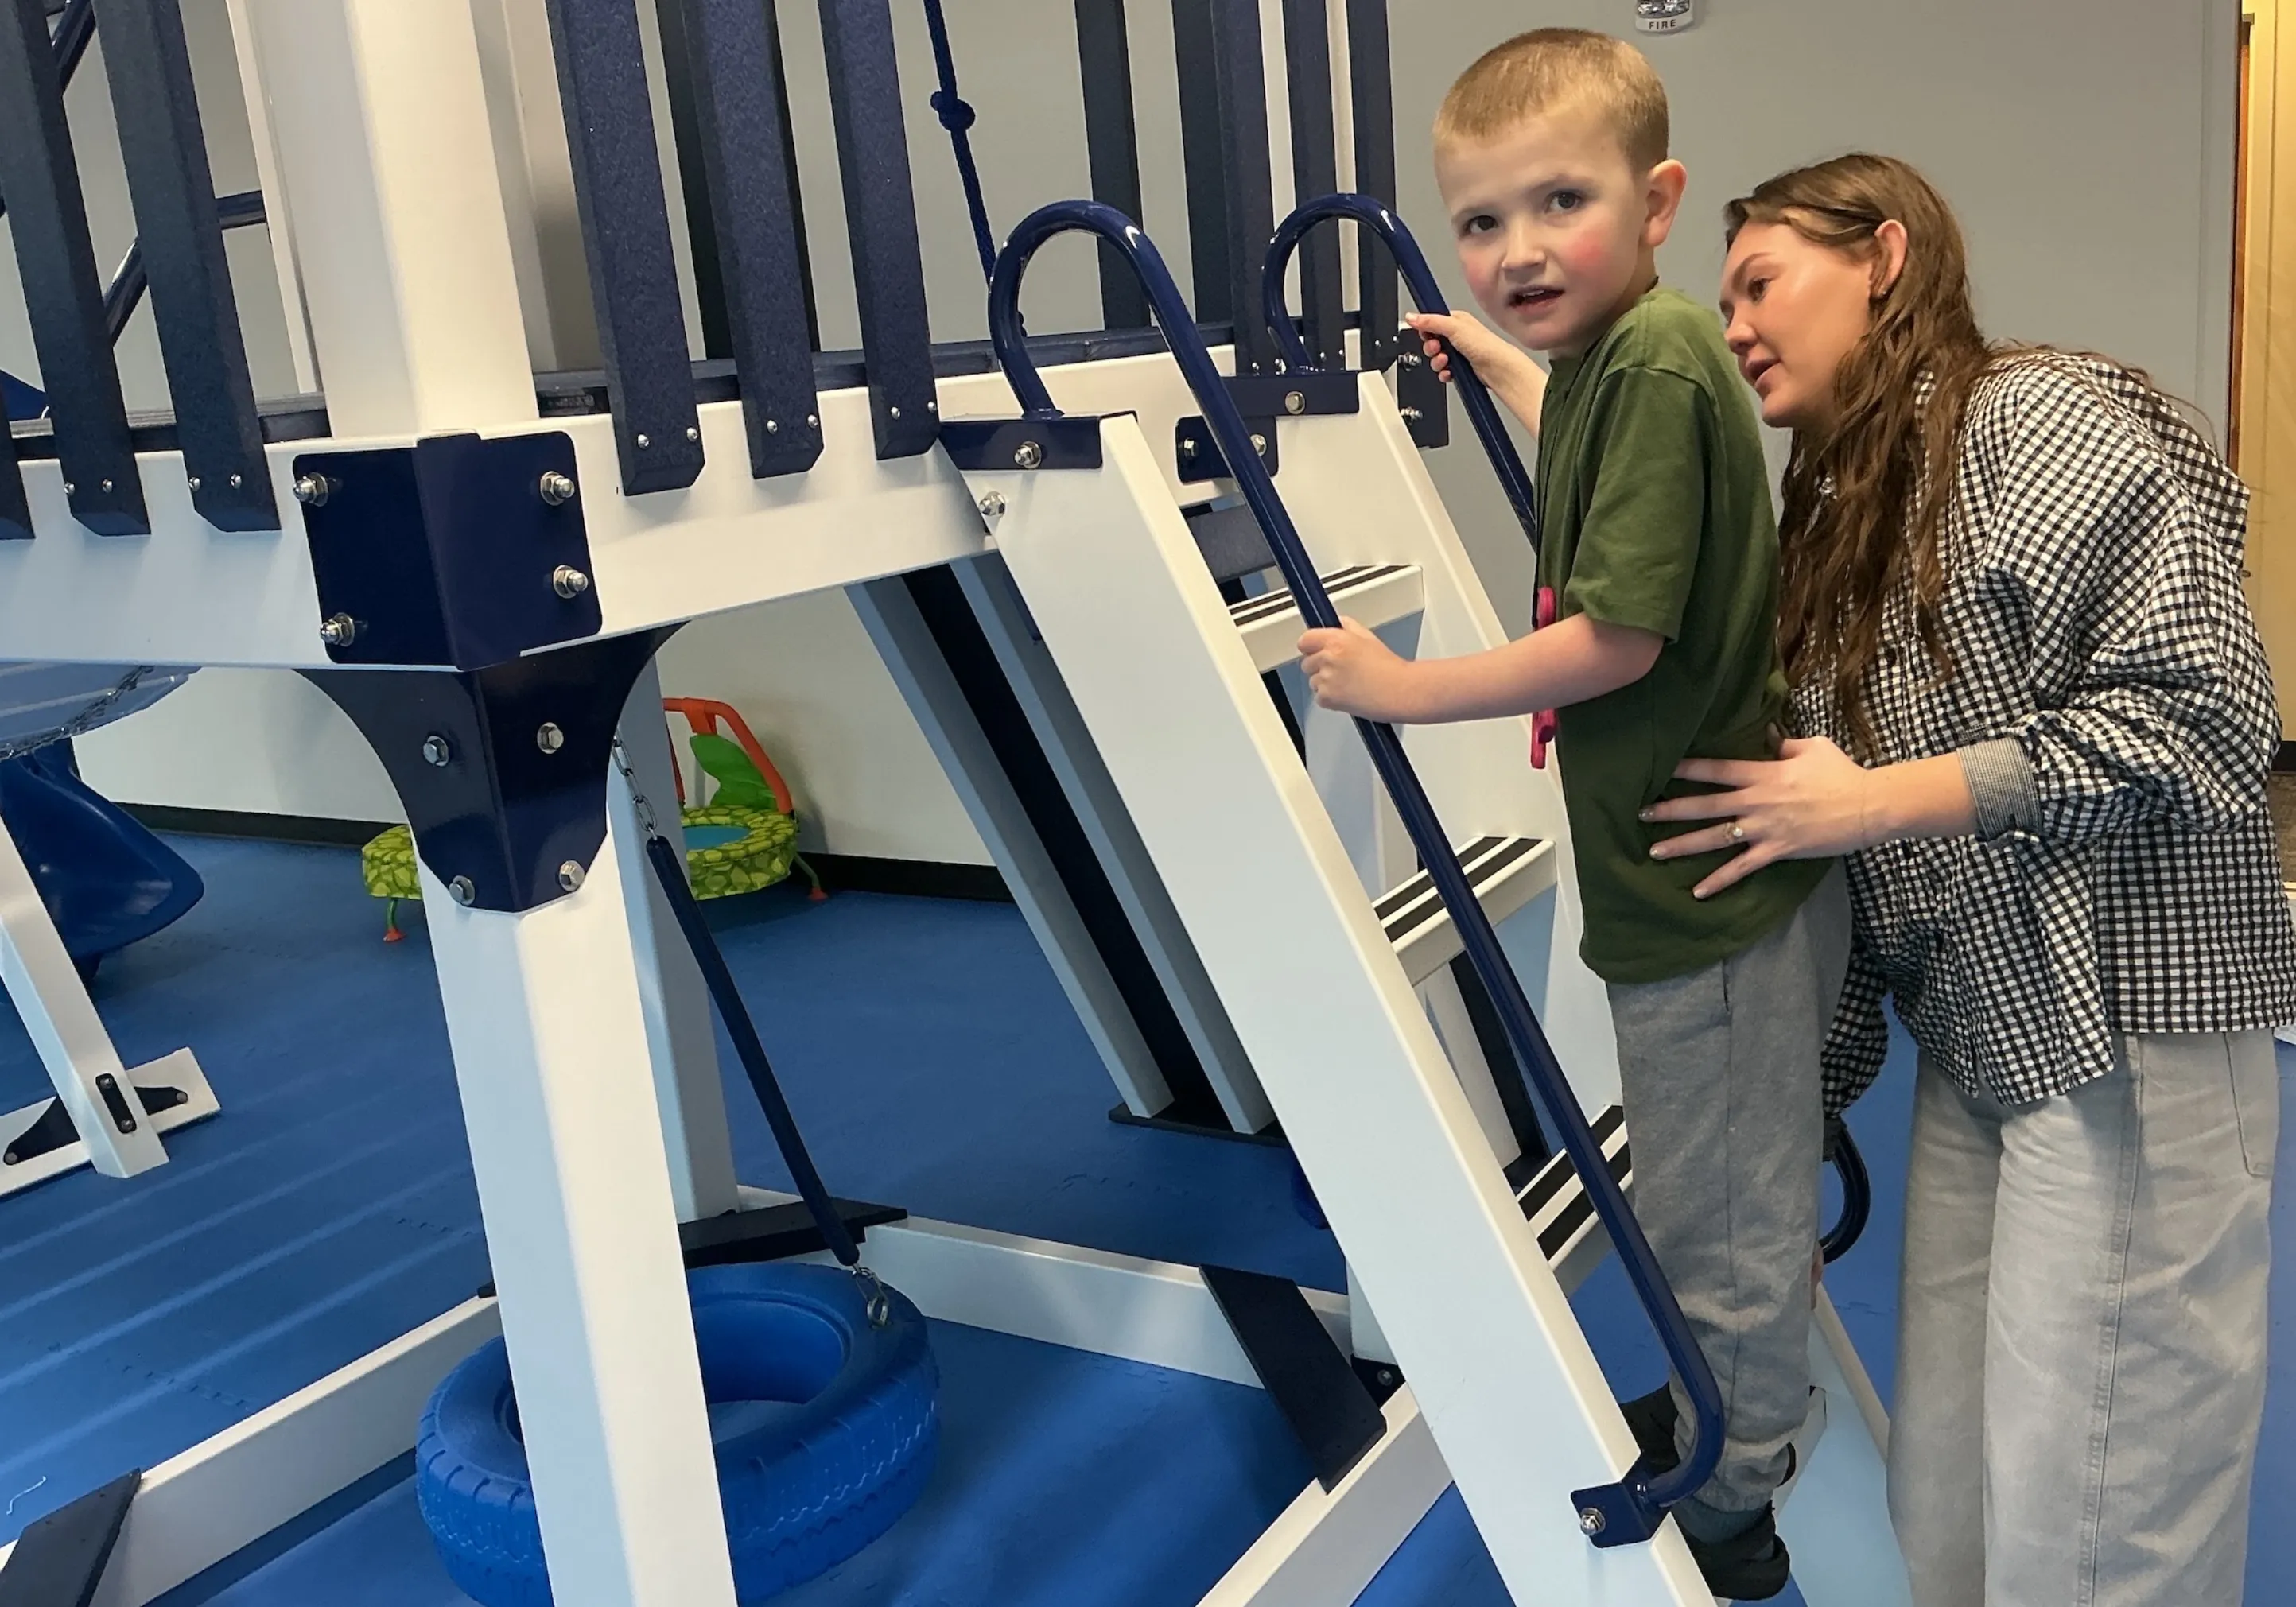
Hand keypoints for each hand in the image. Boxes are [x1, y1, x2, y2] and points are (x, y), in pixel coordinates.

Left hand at [1298, 617, 1421, 721]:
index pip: (1304, 640)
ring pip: (1312, 681)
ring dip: (1324, 682)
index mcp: (1336, 640)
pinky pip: (1319, 698)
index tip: (1314, 649)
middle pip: (1306, 662)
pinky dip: (1330, 698)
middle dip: (1318, 665)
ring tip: (1347, 682)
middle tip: (1338, 669)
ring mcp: (1326, 680)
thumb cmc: (1388, 667)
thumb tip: (1337, 623)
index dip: (1310, 645)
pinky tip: (1347, 693)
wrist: (1399, 691)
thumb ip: (1347, 627)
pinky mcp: (1327, 699)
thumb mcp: (1368, 637)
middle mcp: (1328, 658)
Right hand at [1403, 309, 1523, 386]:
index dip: (1426, 330)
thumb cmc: (1485, 345)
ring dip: (1437, 362)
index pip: (1432, 322)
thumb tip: (1411, 317)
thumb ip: (1430, 321)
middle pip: (1432, 342)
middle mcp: (1457, 336)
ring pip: (1436, 358)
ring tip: (1446, 361)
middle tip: (1437, 348)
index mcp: (1456, 321)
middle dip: (1431, 348)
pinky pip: (1443, 370)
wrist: (1497, 368)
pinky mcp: (1460, 368)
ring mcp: (1458, 352)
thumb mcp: (1453, 327)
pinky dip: (1444, 372)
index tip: (1426, 335)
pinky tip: (1449, 371)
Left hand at [1640, 736, 1882, 898]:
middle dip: (1670, 809)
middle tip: (1641, 814)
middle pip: (1705, 804)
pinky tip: (1697, 892)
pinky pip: (1742, 868)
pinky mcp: (1777, 850)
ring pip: (1715, 837)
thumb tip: (1768, 737)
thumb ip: (1784, 744)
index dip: (1686, 767)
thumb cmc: (1842, 773)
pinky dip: (1719, 881)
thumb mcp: (1812, 748)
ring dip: (1683, 845)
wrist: (1868, 806)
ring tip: (1655, 851)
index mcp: (1763, 773)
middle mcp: (1757, 801)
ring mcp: (1765, 828)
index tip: (1660, 768)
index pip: (1716, 768)